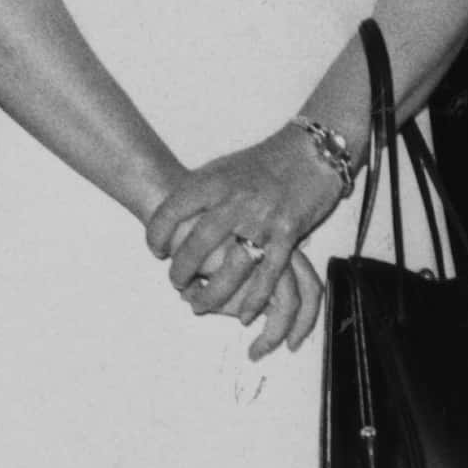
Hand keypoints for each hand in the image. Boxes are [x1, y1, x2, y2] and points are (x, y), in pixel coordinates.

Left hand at [146, 129, 336, 356]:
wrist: (311, 153)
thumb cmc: (265, 161)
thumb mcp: (224, 168)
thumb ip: (201, 192)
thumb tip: (173, 217)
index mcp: (215, 180)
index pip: (172, 210)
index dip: (157, 233)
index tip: (156, 249)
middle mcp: (236, 200)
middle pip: (198, 243)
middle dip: (182, 269)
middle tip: (176, 282)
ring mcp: (263, 219)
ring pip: (232, 267)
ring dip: (213, 293)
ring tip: (199, 304)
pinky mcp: (289, 235)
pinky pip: (268, 276)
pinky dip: (254, 300)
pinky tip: (243, 315)